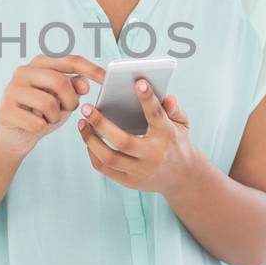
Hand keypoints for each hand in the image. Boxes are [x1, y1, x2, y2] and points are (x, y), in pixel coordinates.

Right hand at [0, 54, 105, 157]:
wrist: (16, 136)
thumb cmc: (43, 113)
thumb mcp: (63, 100)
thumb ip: (74, 88)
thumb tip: (84, 84)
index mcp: (40, 63)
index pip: (70, 60)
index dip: (91, 69)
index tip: (106, 79)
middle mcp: (23, 71)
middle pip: (59, 82)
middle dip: (70, 102)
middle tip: (68, 110)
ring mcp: (11, 89)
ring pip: (48, 103)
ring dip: (55, 117)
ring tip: (48, 119)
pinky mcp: (5, 110)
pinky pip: (36, 122)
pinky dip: (42, 128)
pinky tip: (36, 126)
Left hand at [77, 79, 199, 195]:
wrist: (183, 178)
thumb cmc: (176, 143)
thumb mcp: (182, 124)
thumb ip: (174, 109)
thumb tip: (168, 96)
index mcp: (167, 135)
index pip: (156, 115)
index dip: (147, 98)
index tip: (138, 82)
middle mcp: (154, 155)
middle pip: (123, 141)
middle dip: (101, 123)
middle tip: (86, 107)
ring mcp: (141, 171)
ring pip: (109, 157)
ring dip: (91, 139)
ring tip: (82, 123)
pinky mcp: (131, 182)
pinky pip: (105, 169)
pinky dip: (93, 154)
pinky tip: (88, 140)